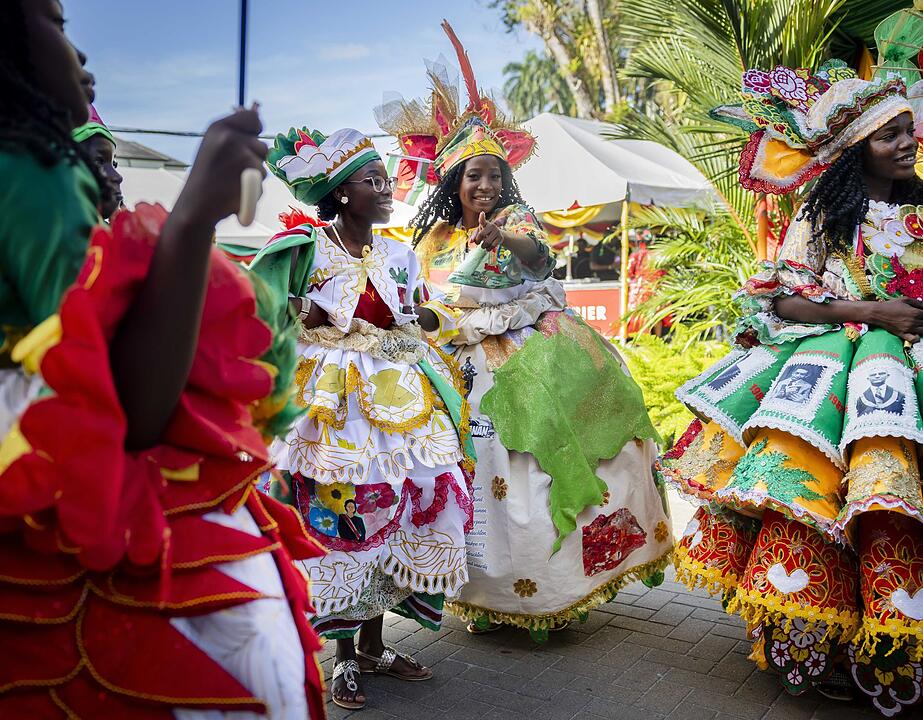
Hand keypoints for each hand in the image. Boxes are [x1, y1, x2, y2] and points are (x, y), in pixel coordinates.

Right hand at [171, 106, 267, 231]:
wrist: (196, 207)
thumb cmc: (206, 176)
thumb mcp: (214, 145)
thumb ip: (235, 131)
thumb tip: (255, 107)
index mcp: (219, 127)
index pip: (253, 119)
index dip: (255, 131)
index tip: (248, 141)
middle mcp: (230, 139)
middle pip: (262, 145)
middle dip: (253, 159)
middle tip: (231, 170)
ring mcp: (242, 158)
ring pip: (263, 166)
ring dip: (253, 176)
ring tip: (231, 182)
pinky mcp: (251, 179)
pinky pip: (262, 183)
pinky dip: (254, 191)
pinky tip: (235, 194)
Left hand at [470, 212, 502, 249]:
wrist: (498, 235)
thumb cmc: (486, 233)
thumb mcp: (479, 233)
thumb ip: (474, 236)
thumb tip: (471, 241)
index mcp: (485, 223)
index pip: (483, 220)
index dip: (482, 217)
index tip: (482, 213)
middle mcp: (492, 226)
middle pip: (482, 234)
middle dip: (478, 241)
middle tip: (477, 243)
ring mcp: (497, 231)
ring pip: (487, 242)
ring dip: (483, 246)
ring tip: (483, 246)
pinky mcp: (500, 237)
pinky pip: (493, 245)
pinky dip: (488, 249)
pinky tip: (488, 248)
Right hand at [868, 298, 922, 342]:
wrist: (878, 313)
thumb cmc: (890, 305)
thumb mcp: (905, 299)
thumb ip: (917, 302)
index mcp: (915, 312)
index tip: (921, 313)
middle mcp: (913, 322)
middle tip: (919, 318)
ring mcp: (908, 329)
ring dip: (922, 327)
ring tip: (918, 324)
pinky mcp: (902, 334)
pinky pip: (914, 339)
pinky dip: (917, 337)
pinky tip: (915, 333)